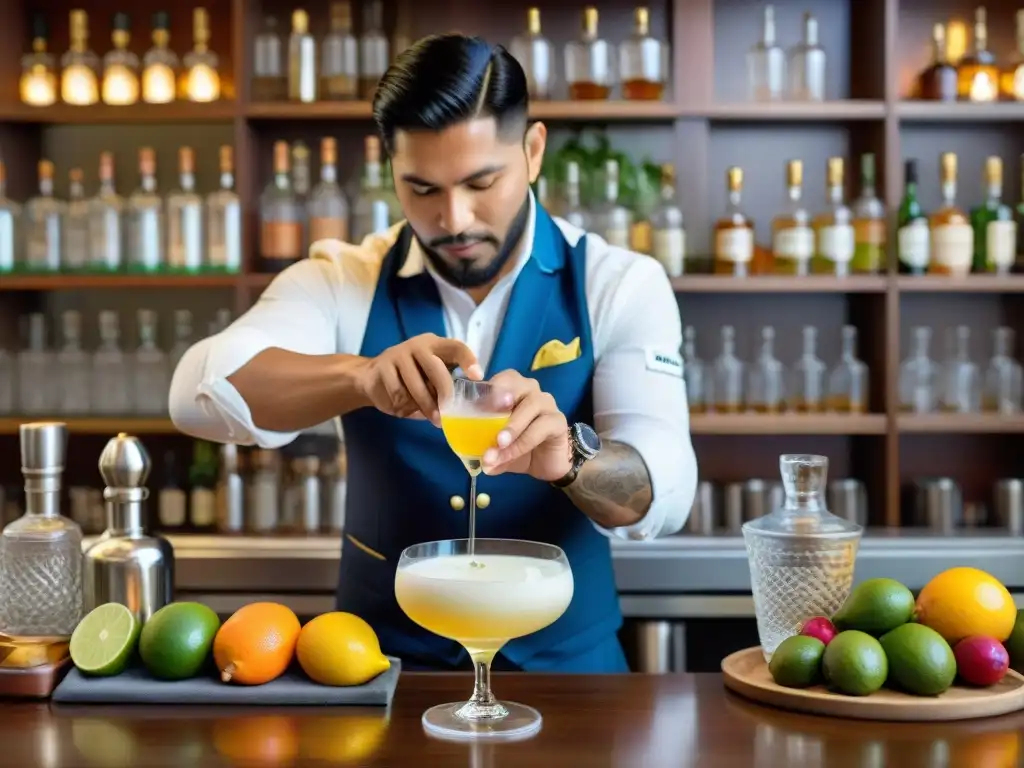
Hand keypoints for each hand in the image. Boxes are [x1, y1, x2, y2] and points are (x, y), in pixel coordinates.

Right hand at [357, 333, 482, 424]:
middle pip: (436, 369)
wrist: (373, 377)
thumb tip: (465, 407)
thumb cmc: (412, 378)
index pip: (456, 347)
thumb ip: (446, 384)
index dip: (468, 360)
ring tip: (434, 419)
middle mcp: (418, 346)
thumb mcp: (432, 377)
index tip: (478, 376)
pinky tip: (405, 409)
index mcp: (436, 345)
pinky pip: (398, 392)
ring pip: (416, 385)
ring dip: (426, 406)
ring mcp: (399, 355)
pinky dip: (404, 405)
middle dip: (445, 393)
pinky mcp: (383, 367)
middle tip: (450, 412)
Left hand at [481, 370, 571, 481]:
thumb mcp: (499, 448)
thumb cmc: (519, 448)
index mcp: (513, 392)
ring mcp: (547, 404)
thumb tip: (481, 460)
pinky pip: (542, 426)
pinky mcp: (558, 421)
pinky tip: (512, 454)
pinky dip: (524, 441)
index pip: (502, 378)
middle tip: (487, 415)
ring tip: (499, 443)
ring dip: (513, 425)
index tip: (475, 404)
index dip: (489, 387)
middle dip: (500, 397)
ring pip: (531, 404)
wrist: (547, 465)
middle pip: (517, 382)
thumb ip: (489, 450)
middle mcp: (531, 392)